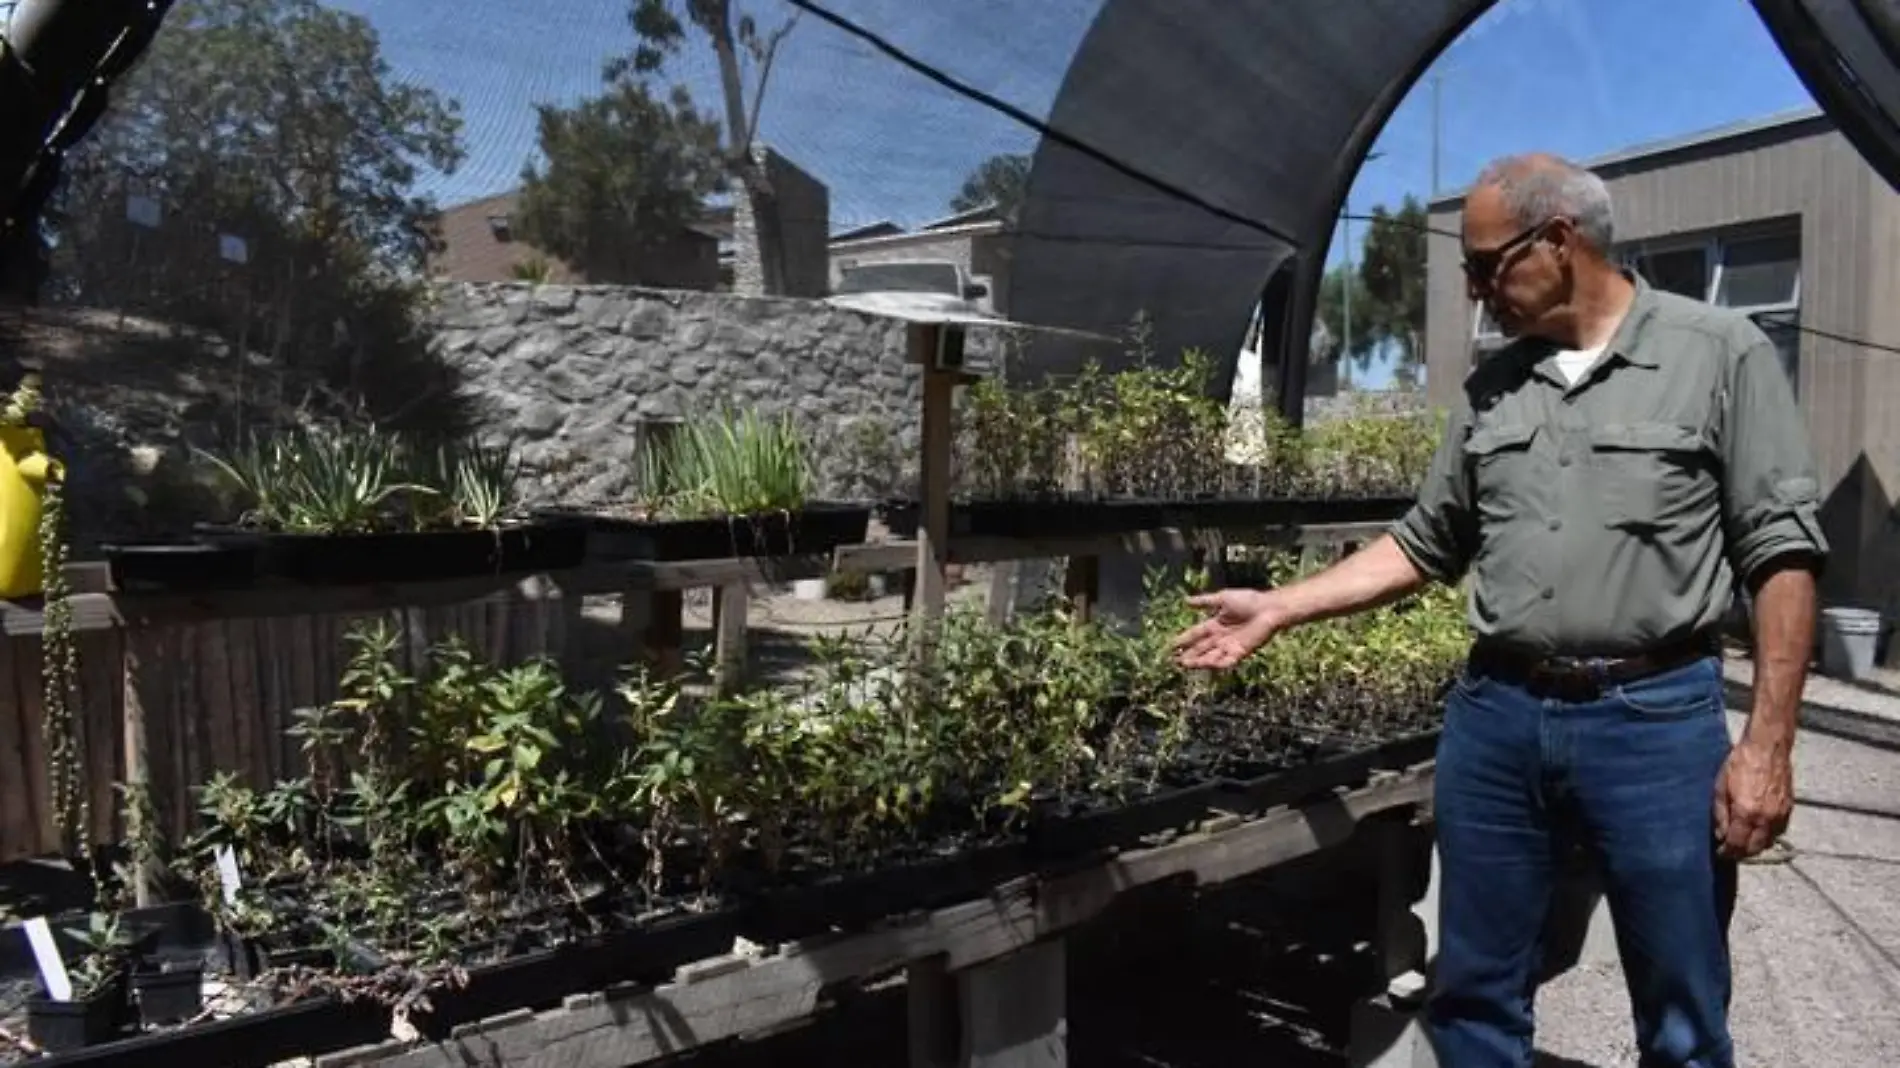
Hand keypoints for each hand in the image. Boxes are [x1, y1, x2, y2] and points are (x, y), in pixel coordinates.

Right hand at [1171, 589, 1287, 669]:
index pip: (1197, 634)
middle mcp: (1221, 637)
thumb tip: (1185, 600)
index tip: (1171, 645)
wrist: (1269, 608)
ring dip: (1198, 661)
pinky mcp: (1240, 652)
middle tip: (1174, 660)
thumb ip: (1204, 601)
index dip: (1184, 639)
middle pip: (1201, 648)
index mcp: (1216, 624)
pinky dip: (1216, 664)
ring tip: (1184, 664)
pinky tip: (1205, 664)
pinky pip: (1226, 661)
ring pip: (1210, 656)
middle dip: (1188, 654)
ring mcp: (1230, 646)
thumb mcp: (1222, 598)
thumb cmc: (1249, 600)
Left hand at [1713, 737, 1793, 859]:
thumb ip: (1720, 814)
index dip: (1728, 852)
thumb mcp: (1720, 787)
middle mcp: (1766, 818)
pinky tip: (1759, 831)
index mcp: (1746, 813)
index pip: (1737, 844)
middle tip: (1731, 851)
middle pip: (1755, 848)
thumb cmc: (1740, 763)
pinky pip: (1779, 832)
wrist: (1767, 748)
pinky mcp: (1789, 809)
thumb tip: (1720, 835)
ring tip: (1744, 842)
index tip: (1721, 853)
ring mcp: (1780, 815)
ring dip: (1756, 846)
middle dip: (1741, 853)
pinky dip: (1768, 836)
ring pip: (1769, 842)